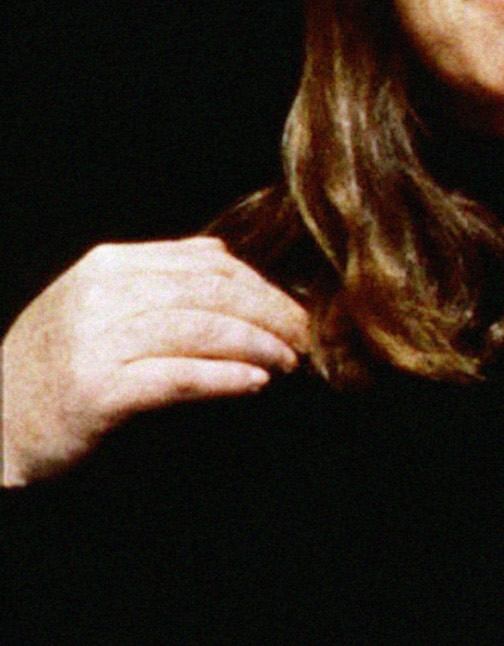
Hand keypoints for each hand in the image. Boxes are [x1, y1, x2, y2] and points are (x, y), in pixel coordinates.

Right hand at [2, 240, 310, 485]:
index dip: (263, 287)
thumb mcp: (98, 305)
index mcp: (108, 266)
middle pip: (212, 292)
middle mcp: (101, 294)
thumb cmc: (57, 366)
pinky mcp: (96, 389)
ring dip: (257, 346)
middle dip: (271, 314)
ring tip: (287, 362)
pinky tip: (254, 383)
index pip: (208, 264)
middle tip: (304, 339)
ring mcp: (95, 340)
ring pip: (201, 329)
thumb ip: (157, 277)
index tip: (296, 313)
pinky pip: (177, 376)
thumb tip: (224, 257)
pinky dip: (224, 378)